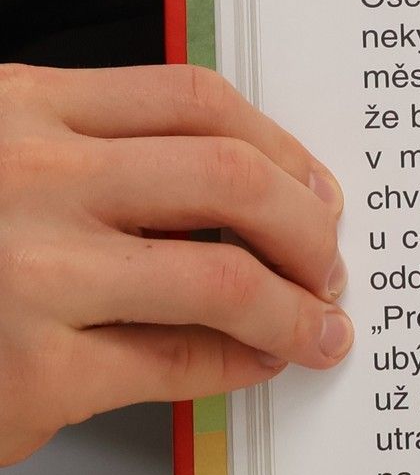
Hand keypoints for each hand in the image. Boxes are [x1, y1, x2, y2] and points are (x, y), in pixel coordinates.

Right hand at [0, 63, 350, 466]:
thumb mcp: (2, 163)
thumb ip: (94, 159)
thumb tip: (249, 190)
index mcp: (20, 110)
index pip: (194, 101)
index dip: (281, 147)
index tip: (315, 186)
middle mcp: (27, 180)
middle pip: (231, 180)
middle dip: (309, 228)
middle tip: (331, 263)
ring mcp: (29, 276)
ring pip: (224, 279)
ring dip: (297, 310)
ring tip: (319, 327)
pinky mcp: (33, 373)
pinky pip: (179, 362)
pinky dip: (240, 364)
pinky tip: (258, 362)